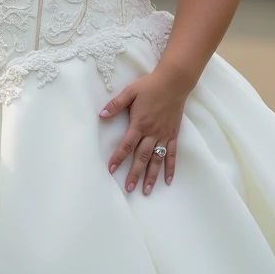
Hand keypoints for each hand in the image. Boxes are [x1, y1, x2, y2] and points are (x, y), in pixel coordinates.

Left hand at [99, 70, 185, 195]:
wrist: (173, 82)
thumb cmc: (150, 86)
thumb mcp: (130, 92)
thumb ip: (116, 104)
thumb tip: (101, 114)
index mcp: (139, 124)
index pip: (127, 145)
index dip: (118, 158)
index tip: (111, 170)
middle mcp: (152, 133)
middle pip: (142, 157)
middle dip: (134, 173)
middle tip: (129, 188)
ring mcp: (164, 135)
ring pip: (157, 159)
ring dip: (151, 176)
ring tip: (147, 191)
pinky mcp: (173, 135)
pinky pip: (172, 154)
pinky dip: (170, 167)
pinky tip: (168, 180)